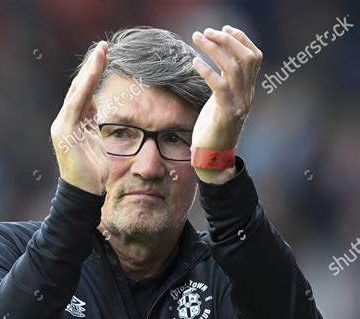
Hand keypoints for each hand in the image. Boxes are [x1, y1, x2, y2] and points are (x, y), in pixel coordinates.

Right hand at [51, 41, 109, 194]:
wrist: (84, 193)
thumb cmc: (92, 173)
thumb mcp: (95, 143)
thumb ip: (93, 125)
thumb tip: (98, 108)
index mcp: (72, 124)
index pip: (82, 94)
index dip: (92, 75)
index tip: (104, 57)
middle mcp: (64, 121)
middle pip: (79, 88)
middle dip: (91, 67)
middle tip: (104, 47)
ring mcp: (63, 125)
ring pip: (78, 91)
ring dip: (90, 70)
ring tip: (101, 52)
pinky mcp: (66, 131)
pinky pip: (77, 102)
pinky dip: (86, 85)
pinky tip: (94, 70)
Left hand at [191, 26, 262, 153]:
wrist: (212, 160)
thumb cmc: (211, 132)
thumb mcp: (220, 103)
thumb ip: (223, 86)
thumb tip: (216, 65)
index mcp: (247, 92)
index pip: (254, 58)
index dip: (242, 39)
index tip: (225, 28)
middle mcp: (247, 96)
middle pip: (246, 58)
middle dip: (227, 40)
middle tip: (207, 31)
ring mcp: (238, 105)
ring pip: (234, 68)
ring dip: (215, 49)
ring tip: (198, 39)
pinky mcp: (226, 114)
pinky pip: (219, 86)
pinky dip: (207, 70)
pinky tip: (195, 62)